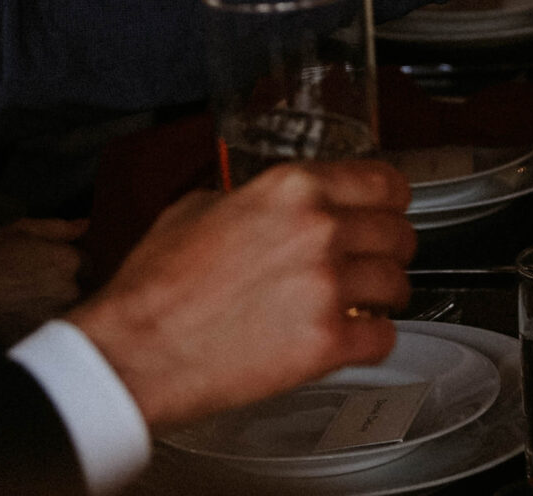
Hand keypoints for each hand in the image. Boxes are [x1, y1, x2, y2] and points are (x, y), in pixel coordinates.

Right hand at [0, 217, 85, 344]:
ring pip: (70, 310)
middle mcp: (68, 290)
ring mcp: (55, 316)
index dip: (73, 263)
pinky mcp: (40, 337)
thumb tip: (84, 225)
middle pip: (82, 288)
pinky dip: (45, 324)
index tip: (55, 266)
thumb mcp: (23, 230)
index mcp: (68, 261)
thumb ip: (59, 228)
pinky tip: (26, 316)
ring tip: (32, 302)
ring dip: (59, 307)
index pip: (88, 263)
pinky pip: (52, 329)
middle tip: (41, 284)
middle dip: (69, 286)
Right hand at [72, 163, 414, 431]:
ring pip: (397, 283)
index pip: (383, 181)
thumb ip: (251, 197)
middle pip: (398, 231)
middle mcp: (318, 227)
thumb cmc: (156, 287)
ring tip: (367, 306)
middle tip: (376, 264)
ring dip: (385, 297)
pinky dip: (374, 341)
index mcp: (292, 187)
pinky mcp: (324, 342)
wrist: (133, 351)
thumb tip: (270, 204)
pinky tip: (355, 341)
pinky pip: (382, 338)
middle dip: (390, 250)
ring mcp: (326, 285)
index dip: (390, 201)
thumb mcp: (199, 207)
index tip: (387, 213)